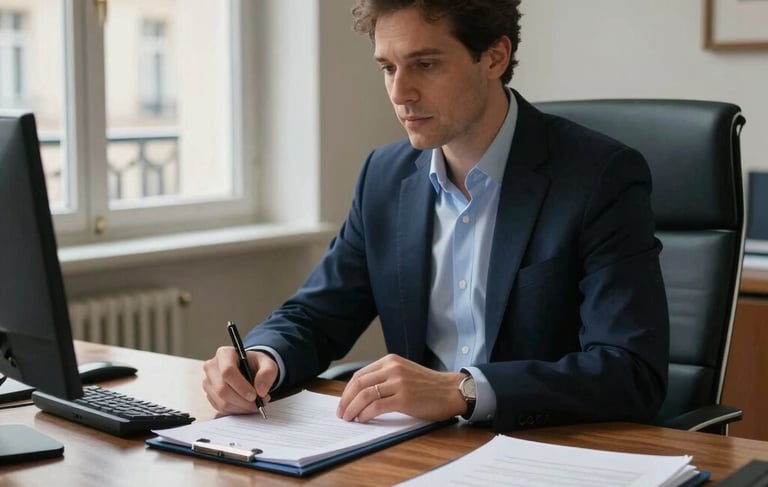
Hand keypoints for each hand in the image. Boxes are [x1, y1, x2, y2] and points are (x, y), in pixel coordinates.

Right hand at [202, 346, 277, 413]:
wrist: (248, 369)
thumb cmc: (255, 364)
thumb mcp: (268, 364)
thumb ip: (268, 373)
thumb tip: (261, 390)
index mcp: (224, 354)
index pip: (227, 371)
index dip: (241, 386)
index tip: (254, 395)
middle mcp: (212, 367)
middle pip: (222, 389)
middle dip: (242, 401)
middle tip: (258, 404)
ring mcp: (208, 382)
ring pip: (221, 402)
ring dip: (241, 408)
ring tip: (255, 404)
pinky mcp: (209, 395)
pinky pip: (221, 409)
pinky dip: (236, 411)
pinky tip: (246, 406)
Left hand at [336, 354, 466, 422]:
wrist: (452, 391)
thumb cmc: (429, 386)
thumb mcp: (404, 373)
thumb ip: (385, 377)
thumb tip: (361, 394)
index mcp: (390, 361)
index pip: (359, 375)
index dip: (347, 391)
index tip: (343, 402)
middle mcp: (393, 369)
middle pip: (358, 384)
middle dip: (345, 400)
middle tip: (341, 413)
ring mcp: (398, 383)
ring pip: (365, 395)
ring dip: (352, 409)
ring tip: (348, 418)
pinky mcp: (404, 398)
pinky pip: (377, 406)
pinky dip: (366, 414)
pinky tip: (363, 419)